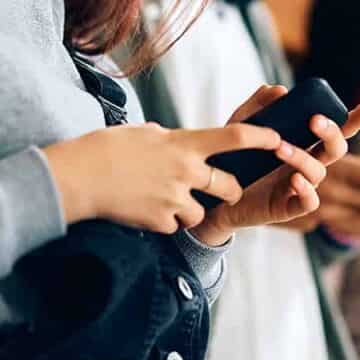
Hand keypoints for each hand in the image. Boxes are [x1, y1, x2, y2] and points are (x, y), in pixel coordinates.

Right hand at [44, 119, 283, 232]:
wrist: (79, 177)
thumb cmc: (106, 148)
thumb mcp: (144, 133)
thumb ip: (168, 139)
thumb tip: (174, 141)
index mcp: (184, 143)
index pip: (236, 137)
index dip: (262, 138)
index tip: (279, 139)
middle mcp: (186, 171)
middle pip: (229, 185)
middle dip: (231, 190)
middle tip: (225, 189)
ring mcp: (175, 199)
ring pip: (203, 211)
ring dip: (192, 209)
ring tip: (168, 200)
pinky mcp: (161, 221)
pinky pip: (176, 225)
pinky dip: (167, 222)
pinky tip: (148, 211)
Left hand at [192, 86, 359, 244]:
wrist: (214, 197)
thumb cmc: (234, 161)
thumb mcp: (240, 129)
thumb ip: (257, 107)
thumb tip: (279, 89)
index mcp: (303, 143)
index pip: (334, 130)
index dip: (354, 120)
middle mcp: (307, 164)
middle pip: (335, 148)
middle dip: (331, 132)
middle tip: (314, 120)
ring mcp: (300, 186)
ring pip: (319, 171)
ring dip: (303, 157)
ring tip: (279, 148)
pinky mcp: (289, 207)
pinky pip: (309, 201)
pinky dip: (306, 190)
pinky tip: (294, 180)